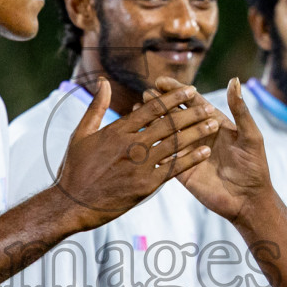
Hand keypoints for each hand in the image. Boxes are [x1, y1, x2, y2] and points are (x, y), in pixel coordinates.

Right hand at [53, 78, 220, 230]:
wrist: (72, 204)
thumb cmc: (74, 169)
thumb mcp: (81, 134)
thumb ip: (96, 107)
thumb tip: (104, 82)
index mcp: (117, 130)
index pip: (151, 109)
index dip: (173, 98)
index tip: (190, 90)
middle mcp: (131, 145)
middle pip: (168, 124)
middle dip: (191, 113)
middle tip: (209, 105)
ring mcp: (140, 165)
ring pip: (174, 144)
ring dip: (196, 133)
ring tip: (213, 124)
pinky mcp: (145, 185)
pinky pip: (172, 168)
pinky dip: (190, 159)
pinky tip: (204, 151)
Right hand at [150, 78, 271, 226]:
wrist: (249, 199)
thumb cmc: (254, 166)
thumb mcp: (250, 136)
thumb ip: (240, 109)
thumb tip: (235, 80)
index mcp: (213, 122)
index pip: (191, 102)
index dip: (176, 91)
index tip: (161, 81)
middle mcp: (198, 135)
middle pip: (176, 115)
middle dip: (160, 103)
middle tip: (146, 93)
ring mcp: (188, 152)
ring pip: (167, 133)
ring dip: (153, 121)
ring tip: (138, 110)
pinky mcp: (182, 171)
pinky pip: (166, 157)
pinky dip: (154, 146)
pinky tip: (141, 137)